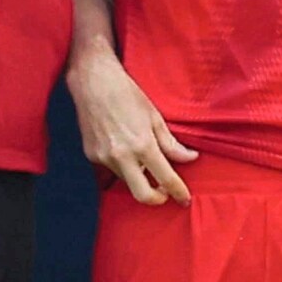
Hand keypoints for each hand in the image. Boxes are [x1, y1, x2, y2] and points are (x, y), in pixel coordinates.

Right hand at [67, 47, 197, 205]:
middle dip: (157, 199)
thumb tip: (190, 157)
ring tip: (140, 155)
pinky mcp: (91, 155)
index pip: (166, 179)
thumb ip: (171, 143)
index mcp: (142, 145)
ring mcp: (104, 158)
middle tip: (165, 192)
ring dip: (137, 175)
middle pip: (142, 195)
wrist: (93, 82)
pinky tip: (122, 145)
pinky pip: (111, 169)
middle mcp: (122, 156)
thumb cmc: (126, 93)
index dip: (179, 192)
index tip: (184, 199)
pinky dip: (121, 164)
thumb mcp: (154, 116)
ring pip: (126, 180)